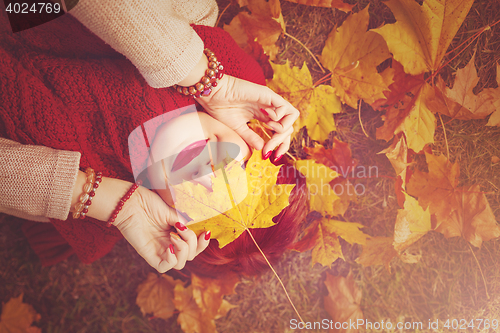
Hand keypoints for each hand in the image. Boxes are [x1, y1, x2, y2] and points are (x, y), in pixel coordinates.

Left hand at [78, 173, 209, 272]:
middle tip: (181, 229)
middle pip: (189, 256)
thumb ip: (184, 223)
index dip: (202, 244)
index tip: (205, 232)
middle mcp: (170, 244)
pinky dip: (171, 259)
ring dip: (183, 250)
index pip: (194, 247)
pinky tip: (169, 246)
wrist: (131, 202)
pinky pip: (164, 267)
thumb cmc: (148, 203)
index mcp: (177, 234)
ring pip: (180, 264)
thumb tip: (193, 231)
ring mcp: (160, 250)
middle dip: (192, 244)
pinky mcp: (149, 255)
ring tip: (173, 235)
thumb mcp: (172, 212)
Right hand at [196, 75, 298, 160]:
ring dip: (284, 128)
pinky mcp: (267, 95)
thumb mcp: (238, 128)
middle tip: (269, 149)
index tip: (274, 157)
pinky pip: (285, 108)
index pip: (281, 131)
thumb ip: (251, 137)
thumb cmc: (221, 108)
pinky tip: (267, 119)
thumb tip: (262, 148)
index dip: (281, 145)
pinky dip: (280, 117)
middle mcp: (269, 109)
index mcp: (263, 116)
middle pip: (289, 126)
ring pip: (292, 115)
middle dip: (282, 141)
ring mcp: (270, 101)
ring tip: (270, 130)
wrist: (213, 94)